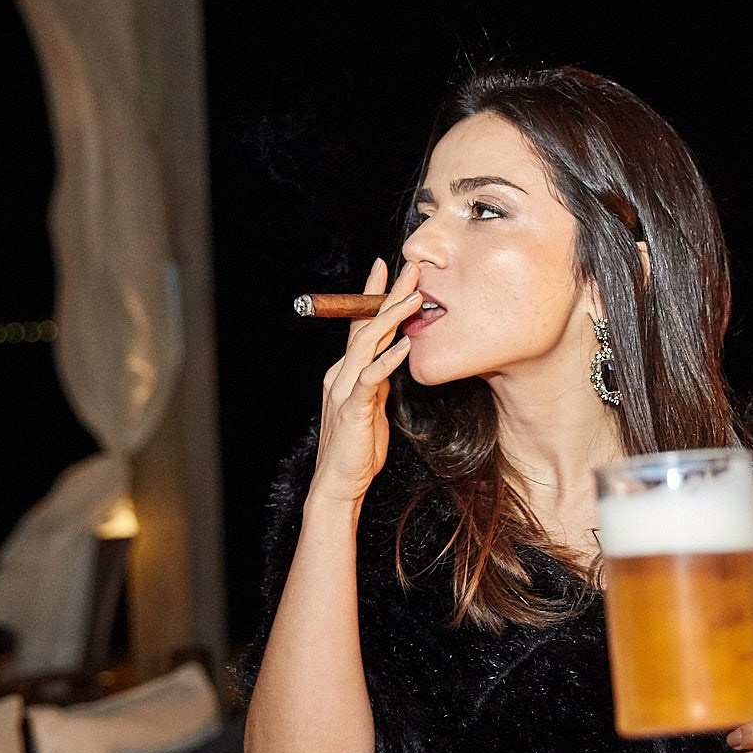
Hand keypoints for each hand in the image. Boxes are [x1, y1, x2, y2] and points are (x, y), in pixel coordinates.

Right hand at [310, 258, 421, 504]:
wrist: (338, 483)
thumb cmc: (357, 449)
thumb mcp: (372, 406)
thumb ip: (378, 382)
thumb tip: (394, 360)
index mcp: (345, 372)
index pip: (360, 326)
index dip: (372, 296)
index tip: (386, 269)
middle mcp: (340, 374)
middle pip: (364, 326)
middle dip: (387, 295)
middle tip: (409, 269)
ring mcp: (344, 390)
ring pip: (366, 344)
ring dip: (391, 318)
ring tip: (414, 298)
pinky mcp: (352, 409)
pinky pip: (370, 379)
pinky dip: (388, 360)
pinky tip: (405, 346)